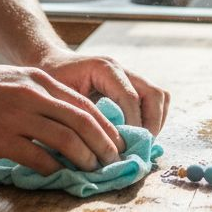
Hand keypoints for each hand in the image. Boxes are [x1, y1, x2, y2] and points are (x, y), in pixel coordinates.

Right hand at [0, 62, 123, 175]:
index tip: (115, 141)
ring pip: (66, 139)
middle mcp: (32, 95)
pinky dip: (52, 168)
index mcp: (38, 80)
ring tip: (91, 169)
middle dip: (103, 144)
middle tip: (112, 160)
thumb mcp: (14, 79)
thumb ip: (41, 95)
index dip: (105, 126)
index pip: (84, 104)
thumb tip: (69, 120)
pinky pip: (36, 157)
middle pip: (83, 121)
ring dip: (84, 158)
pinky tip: (56, 173)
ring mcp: (16, 117)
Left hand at [36, 48, 170, 135]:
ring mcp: (130, 76)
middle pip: (155, 94)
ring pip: (160, 96)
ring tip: (140, 143)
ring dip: (156, 122)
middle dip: (151, 124)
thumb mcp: (58, 96)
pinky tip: (137, 135)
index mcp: (105, 69)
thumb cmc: (50, 80)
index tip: (125, 148)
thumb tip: (98, 146)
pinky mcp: (132, 85)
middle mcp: (122, 70)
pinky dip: (153, 118)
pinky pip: (154, 100)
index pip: (131, 98)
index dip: (133, 125)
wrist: (51, 63)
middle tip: (138, 147)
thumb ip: (79, 115)